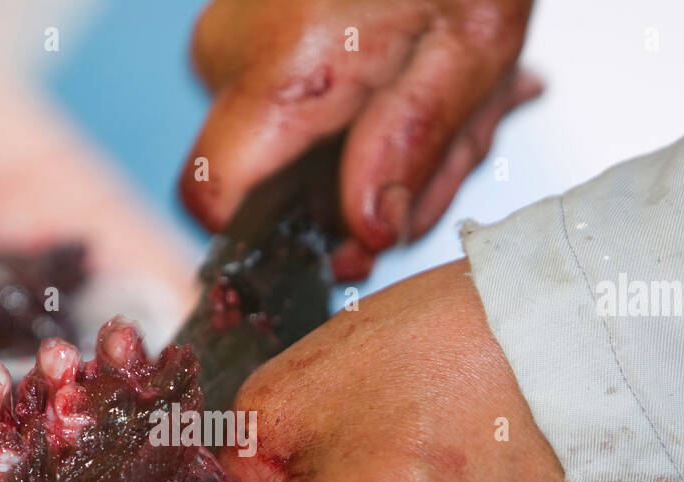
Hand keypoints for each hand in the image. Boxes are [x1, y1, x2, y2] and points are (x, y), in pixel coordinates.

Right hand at [179, 0, 539, 278]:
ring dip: (382, 150)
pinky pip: (293, 112)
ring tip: (443, 96)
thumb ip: (414, 149)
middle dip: (375, 190)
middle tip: (452, 145)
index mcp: (283, 63)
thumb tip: (364, 233)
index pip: (212, 198)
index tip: (350, 245)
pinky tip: (412, 79)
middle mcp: (230, 52)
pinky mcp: (242, 34)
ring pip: (295, 153)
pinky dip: (364, 115)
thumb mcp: (471, 48)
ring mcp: (228, 39)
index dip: (280, 242)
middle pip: (279, 186)